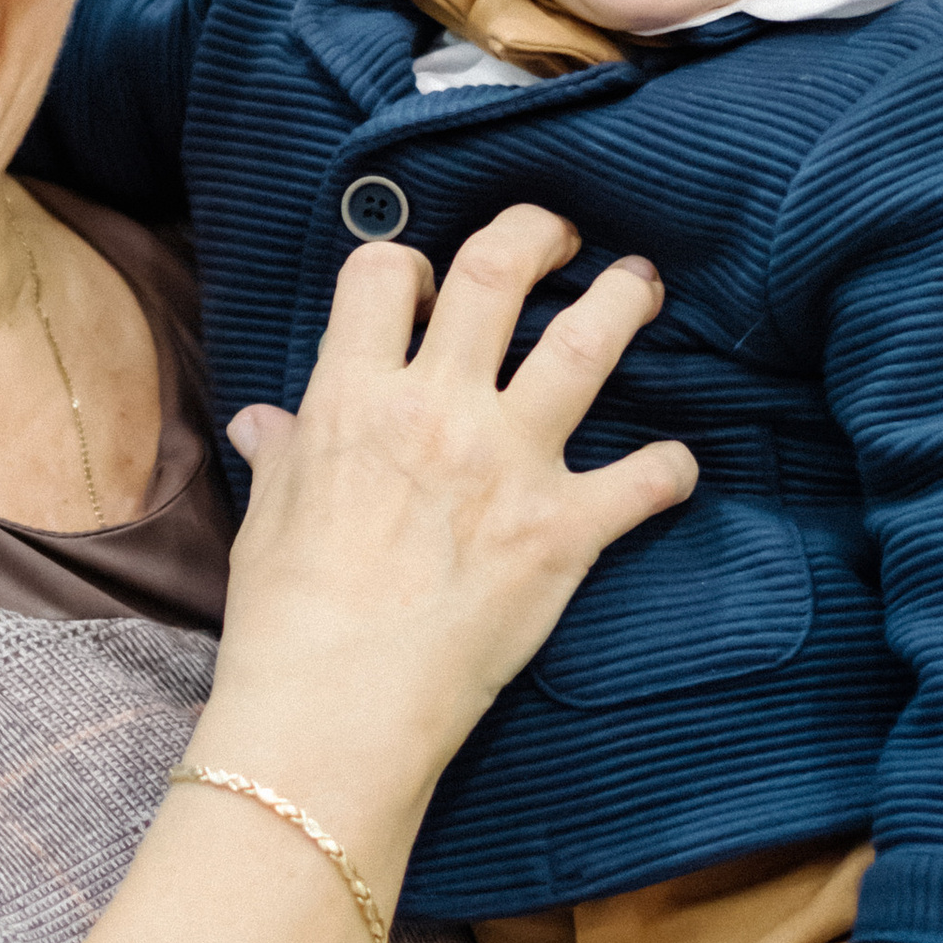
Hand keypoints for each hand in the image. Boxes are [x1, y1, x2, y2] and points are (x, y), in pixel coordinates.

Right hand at [211, 211, 696, 847]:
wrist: (335, 708)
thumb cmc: (287, 618)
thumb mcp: (267, 519)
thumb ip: (284, 455)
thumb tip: (265, 422)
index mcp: (354, 396)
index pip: (384, 275)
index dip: (410, 263)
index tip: (428, 280)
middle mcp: (437, 408)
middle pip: (496, 271)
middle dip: (538, 234)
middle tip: (564, 234)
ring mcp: (508, 463)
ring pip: (585, 342)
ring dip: (622, 301)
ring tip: (641, 285)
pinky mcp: (563, 530)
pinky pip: (645, 477)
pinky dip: (670, 468)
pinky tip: (677, 466)